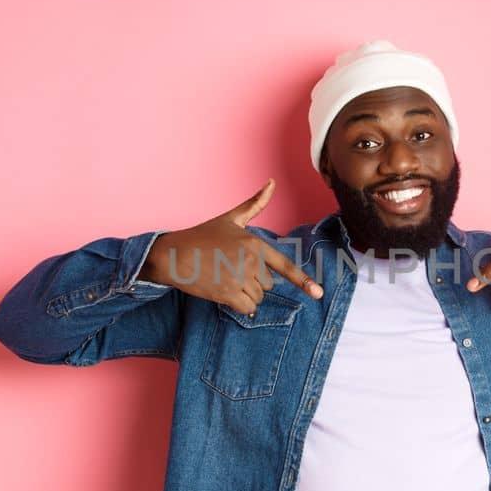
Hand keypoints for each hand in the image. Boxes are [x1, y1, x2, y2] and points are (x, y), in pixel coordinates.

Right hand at [142, 179, 323, 313]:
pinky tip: (224, 292)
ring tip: (225, 278)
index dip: (303, 281)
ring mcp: (239, 278)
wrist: (173, 255)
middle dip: (253, 281)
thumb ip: (255, 204)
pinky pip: (245, 307)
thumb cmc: (202, 236)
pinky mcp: (226, 294)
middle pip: (267, 284)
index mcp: (255, 244)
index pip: (284, 265)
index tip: (318, 293)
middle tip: (231, 269)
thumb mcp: (231, 219)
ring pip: (257, 297)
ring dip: (244, 294)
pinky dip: (238, 305)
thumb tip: (272, 183)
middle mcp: (250, 261)